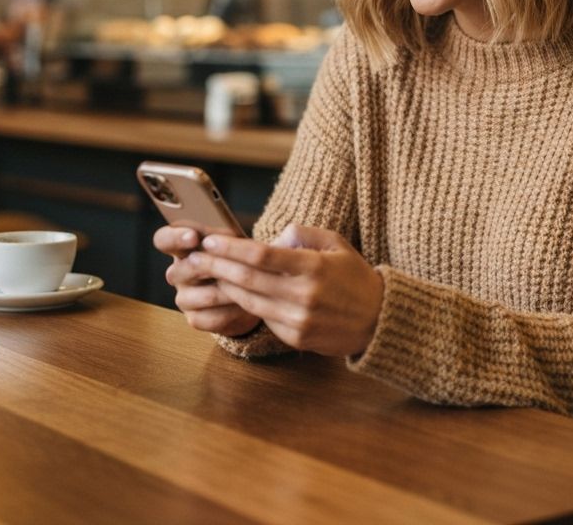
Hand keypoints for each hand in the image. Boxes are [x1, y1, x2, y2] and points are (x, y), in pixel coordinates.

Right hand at [154, 225, 260, 337]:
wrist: (248, 289)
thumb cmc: (236, 256)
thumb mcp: (231, 240)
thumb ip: (223, 236)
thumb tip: (223, 237)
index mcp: (182, 247)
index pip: (163, 239)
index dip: (175, 237)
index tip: (194, 237)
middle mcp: (177, 273)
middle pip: (179, 271)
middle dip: (208, 266)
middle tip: (229, 263)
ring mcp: (184, 298)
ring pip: (205, 295)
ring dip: (229, 289)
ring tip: (249, 283)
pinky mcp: (195, 319)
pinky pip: (213, 317)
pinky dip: (233, 310)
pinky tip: (245, 302)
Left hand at [193, 224, 383, 356]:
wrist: (377, 319)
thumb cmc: (354, 275)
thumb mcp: (334, 243)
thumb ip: (300, 235)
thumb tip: (268, 240)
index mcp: (314, 267)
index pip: (261, 256)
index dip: (231, 249)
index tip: (210, 240)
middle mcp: (303, 295)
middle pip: (248, 279)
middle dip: (217, 266)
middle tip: (195, 256)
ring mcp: (298, 320)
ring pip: (249, 301)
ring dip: (223, 286)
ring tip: (205, 273)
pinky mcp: (295, 338)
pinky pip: (262, 317)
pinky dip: (242, 304)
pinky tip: (229, 292)